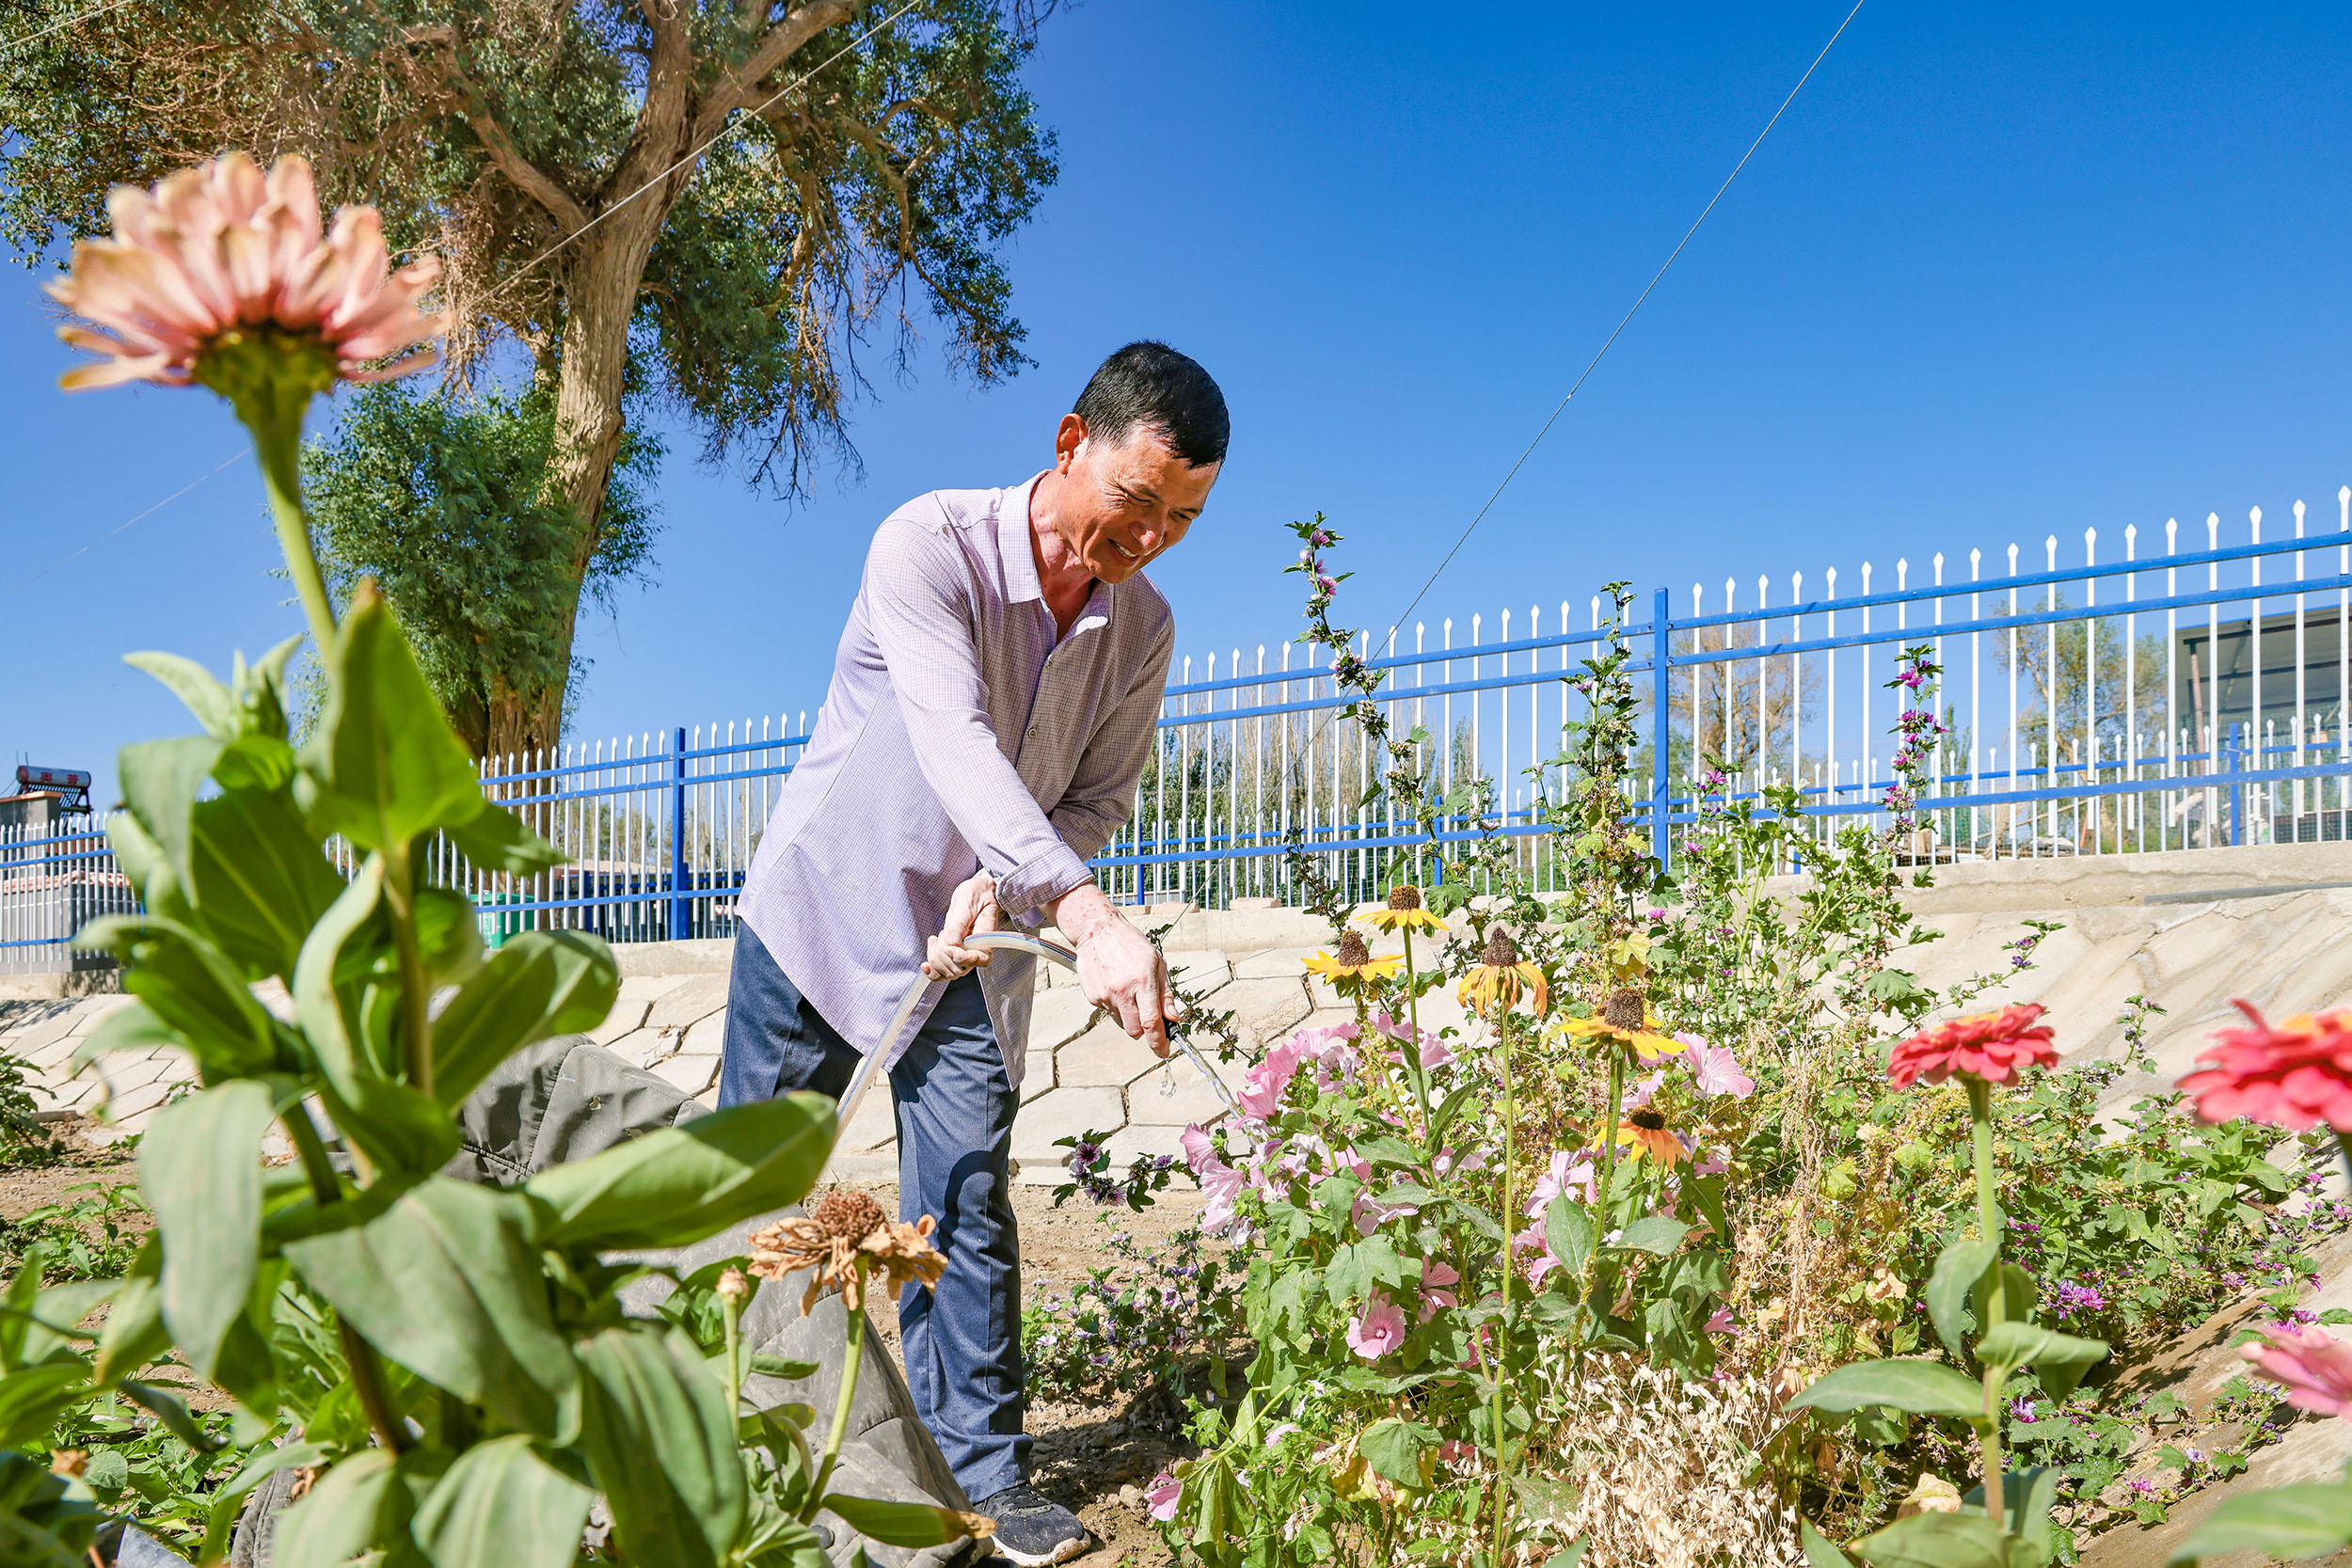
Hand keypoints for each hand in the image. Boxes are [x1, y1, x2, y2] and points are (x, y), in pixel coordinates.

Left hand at [923, 870, 999, 979]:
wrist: (972, 893)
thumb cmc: (975, 895)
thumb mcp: (967, 905)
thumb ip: (958, 926)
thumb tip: (950, 945)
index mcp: (986, 940)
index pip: (978, 961)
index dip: (961, 959)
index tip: (948, 948)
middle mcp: (976, 952)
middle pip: (958, 969)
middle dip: (942, 955)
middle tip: (942, 932)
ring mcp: (964, 955)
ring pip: (948, 972)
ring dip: (935, 958)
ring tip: (936, 938)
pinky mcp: (953, 955)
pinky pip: (942, 971)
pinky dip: (932, 971)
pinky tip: (924, 964)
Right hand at [1049, 882, 1176, 1056]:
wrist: (1097, 930)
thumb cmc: (1129, 943)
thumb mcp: (1157, 963)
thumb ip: (1166, 994)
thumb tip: (1173, 1017)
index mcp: (1142, 981)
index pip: (1151, 1022)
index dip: (1159, 1042)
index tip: (1163, 1051)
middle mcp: (1122, 991)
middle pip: (1135, 1031)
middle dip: (1144, 1030)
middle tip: (1148, 1016)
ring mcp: (1105, 995)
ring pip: (1122, 1023)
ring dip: (1129, 1016)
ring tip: (1129, 990)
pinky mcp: (1093, 996)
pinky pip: (1109, 1012)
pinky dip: (1116, 1006)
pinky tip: (1116, 986)